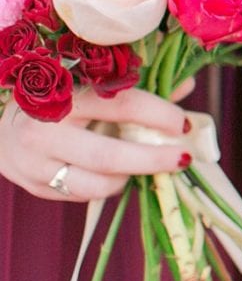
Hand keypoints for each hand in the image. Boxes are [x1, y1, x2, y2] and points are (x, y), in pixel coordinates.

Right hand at [0, 89, 191, 202]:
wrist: (1, 124)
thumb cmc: (55, 99)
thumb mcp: (89, 85)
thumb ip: (137, 88)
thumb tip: (185, 87)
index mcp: (62, 95)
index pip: (120, 105)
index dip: (158, 115)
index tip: (183, 123)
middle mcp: (44, 130)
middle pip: (108, 156)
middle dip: (152, 159)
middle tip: (182, 158)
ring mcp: (35, 162)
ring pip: (95, 184)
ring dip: (129, 178)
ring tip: (142, 165)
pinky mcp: (34, 185)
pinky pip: (81, 195)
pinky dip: (106, 187)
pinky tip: (114, 174)